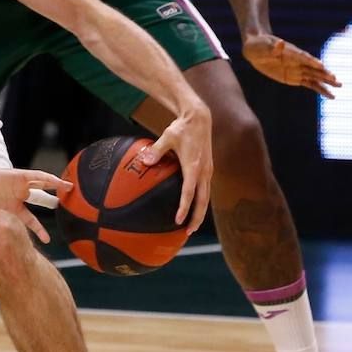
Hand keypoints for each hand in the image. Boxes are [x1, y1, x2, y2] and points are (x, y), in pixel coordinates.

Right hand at [0, 165, 73, 244]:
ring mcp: (20, 185)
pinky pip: (37, 176)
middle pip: (40, 199)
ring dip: (56, 185)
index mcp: (12, 206)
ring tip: (70, 187)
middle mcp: (19, 195)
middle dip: (52, 202)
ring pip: (42, 185)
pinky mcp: (19, 175)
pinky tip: (58, 180)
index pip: (30, 220)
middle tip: (64, 206)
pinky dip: (48, 178)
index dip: (39, 230)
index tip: (47, 240)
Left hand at [141, 106, 213, 233]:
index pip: (189, 192)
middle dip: (196, 217)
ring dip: (200, 212)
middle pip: (203, 200)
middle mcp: (204, 171)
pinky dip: (200, 201)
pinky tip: (193, 208)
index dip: (184, 207)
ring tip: (191, 226)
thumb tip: (144, 161)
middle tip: (187, 232)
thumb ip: (156, 150)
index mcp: (194, 166)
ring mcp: (207, 170)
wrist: (200, 119)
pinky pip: (205, 190)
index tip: (178, 220)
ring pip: (206, 197)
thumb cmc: (181, 128)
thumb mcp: (167, 136)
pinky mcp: (207, 169)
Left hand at [242, 32, 340, 98]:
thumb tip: (280, 43)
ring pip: (314, 77)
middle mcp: (297, 61)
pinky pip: (309, 84)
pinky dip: (319, 89)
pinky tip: (330, 95)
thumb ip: (273, 48)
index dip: (311, 61)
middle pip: (312, 68)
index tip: (321, 65)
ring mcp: (297, 70)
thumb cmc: (259, 46)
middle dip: (323, 73)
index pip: (303, 57)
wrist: (255, 50)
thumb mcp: (264, 46)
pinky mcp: (294, 78)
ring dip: (326, 82)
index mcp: (291, 52)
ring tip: (339, 86)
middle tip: (334, 79)